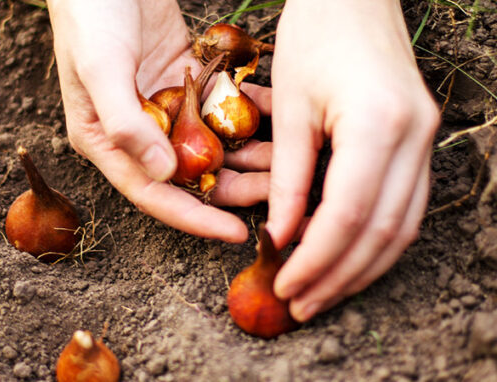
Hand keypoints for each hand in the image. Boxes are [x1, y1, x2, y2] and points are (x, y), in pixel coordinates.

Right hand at [47, 0, 271, 241]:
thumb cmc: (90, 17)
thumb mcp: (100, 69)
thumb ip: (126, 124)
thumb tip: (164, 173)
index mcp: (105, 141)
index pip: (152, 193)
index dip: (193, 218)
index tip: (234, 233)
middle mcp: (136, 132)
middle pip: (186, 176)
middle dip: (230, 191)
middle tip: (275, 201)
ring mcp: (162, 107)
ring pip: (208, 145)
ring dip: (243, 158)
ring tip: (284, 167)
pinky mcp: (183, 82)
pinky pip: (217, 109)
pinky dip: (242, 118)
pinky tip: (275, 127)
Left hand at [268, 0, 439, 320]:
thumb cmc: (313, 35)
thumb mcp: (289, 108)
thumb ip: (289, 178)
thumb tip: (283, 236)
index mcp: (377, 122)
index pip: (349, 214)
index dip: (316, 259)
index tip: (285, 284)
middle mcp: (414, 136)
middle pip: (382, 230)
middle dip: (339, 275)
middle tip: (302, 304)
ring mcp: (425, 138)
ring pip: (402, 226)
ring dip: (362, 266)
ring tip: (323, 293)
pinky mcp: (420, 139)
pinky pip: (406, 205)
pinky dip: (376, 239)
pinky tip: (349, 258)